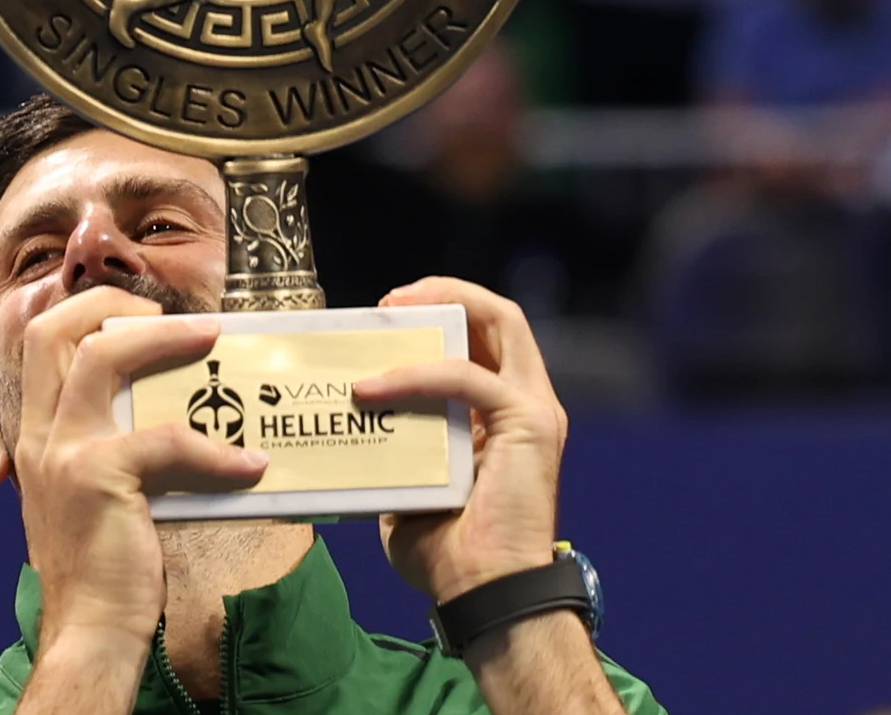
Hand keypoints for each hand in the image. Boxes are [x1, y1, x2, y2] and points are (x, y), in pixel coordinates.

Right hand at [15, 288, 267, 648]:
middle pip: (53, 331)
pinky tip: (250, 466)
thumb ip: (107, 448)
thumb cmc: (102, 566)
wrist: (90, 628)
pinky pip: (167, 441)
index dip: (85, 314)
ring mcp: (63, 453)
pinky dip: (216, 451)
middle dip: (111, 304)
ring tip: (212, 342)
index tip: (136, 312)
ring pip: (102, 358)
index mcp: (36, 435)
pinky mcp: (97, 478)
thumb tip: (170, 412)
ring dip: (164, 340)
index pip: (41, 345)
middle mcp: (40, 435)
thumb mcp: (88, 493)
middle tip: (171, 315)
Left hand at [355, 277, 566, 602]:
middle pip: (499, 318)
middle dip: (445, 296)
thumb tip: (355, 424)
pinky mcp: (529, 422)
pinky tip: (374, 388)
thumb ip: (398, 448)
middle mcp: (527, 404)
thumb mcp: (412, 485)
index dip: (442, 316)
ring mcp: (535, 409)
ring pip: (500, 324)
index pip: (484, 341)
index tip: (389, 316)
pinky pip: (467, 378)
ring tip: (390, 312)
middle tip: (390, 304)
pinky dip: (417, 376)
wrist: (482, 595)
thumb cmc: (449, 554)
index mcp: (503, 417)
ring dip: (441, 310)